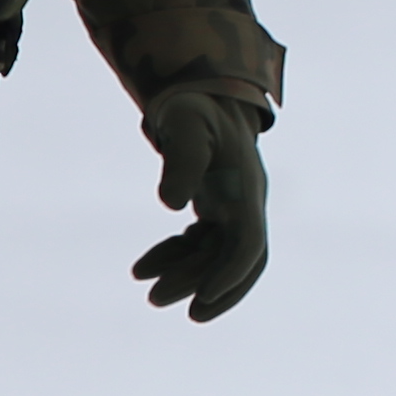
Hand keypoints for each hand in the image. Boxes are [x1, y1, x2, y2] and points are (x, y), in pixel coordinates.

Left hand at [136, 88, 272, 321]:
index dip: (229, 276)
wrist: (200, 95)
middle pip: (237, 261)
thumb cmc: (194, 109)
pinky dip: (178, 260)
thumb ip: (181, 161)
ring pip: (217, 259)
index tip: (200, 300)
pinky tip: (148, 266)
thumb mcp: (186, 126)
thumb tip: (171, 203)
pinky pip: (203, 247)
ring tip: (147, 291)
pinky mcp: (218, 211)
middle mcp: (246, 204)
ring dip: (185, 277)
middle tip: (157, 299)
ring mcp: (234, 209)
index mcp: (246, 190)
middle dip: (205, 288)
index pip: (248, 245)